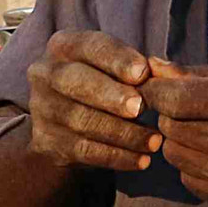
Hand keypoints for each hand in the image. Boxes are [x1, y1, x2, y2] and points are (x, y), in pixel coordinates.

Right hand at [26, 30, 160, 173]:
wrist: (64, 125)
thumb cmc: (103, 85)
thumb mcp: (119, 69)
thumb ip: (146, 69)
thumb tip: (166, 72)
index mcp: (64, 46)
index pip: (91, 46)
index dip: (117, 59)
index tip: (143, 73)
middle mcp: (45, 73)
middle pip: (76, 81)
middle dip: (111, 95)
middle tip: (139, 108)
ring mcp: (42, 108)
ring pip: (82, 120)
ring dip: (122, 133)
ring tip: (154, 141)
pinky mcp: (46, 140)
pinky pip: (83, 150)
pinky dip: (115, 156)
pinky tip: (141, 160)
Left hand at [141, 58, 207, 206]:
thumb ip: (193, 73)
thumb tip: (150, 67)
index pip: (172, 100)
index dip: (155, 92)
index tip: (155, 87)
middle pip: (168, 127)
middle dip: (171, 114)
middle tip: (192, 108)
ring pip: (172, 154)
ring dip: (179, 140)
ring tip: (205, 130)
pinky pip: (186, 178)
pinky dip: (192, 164)